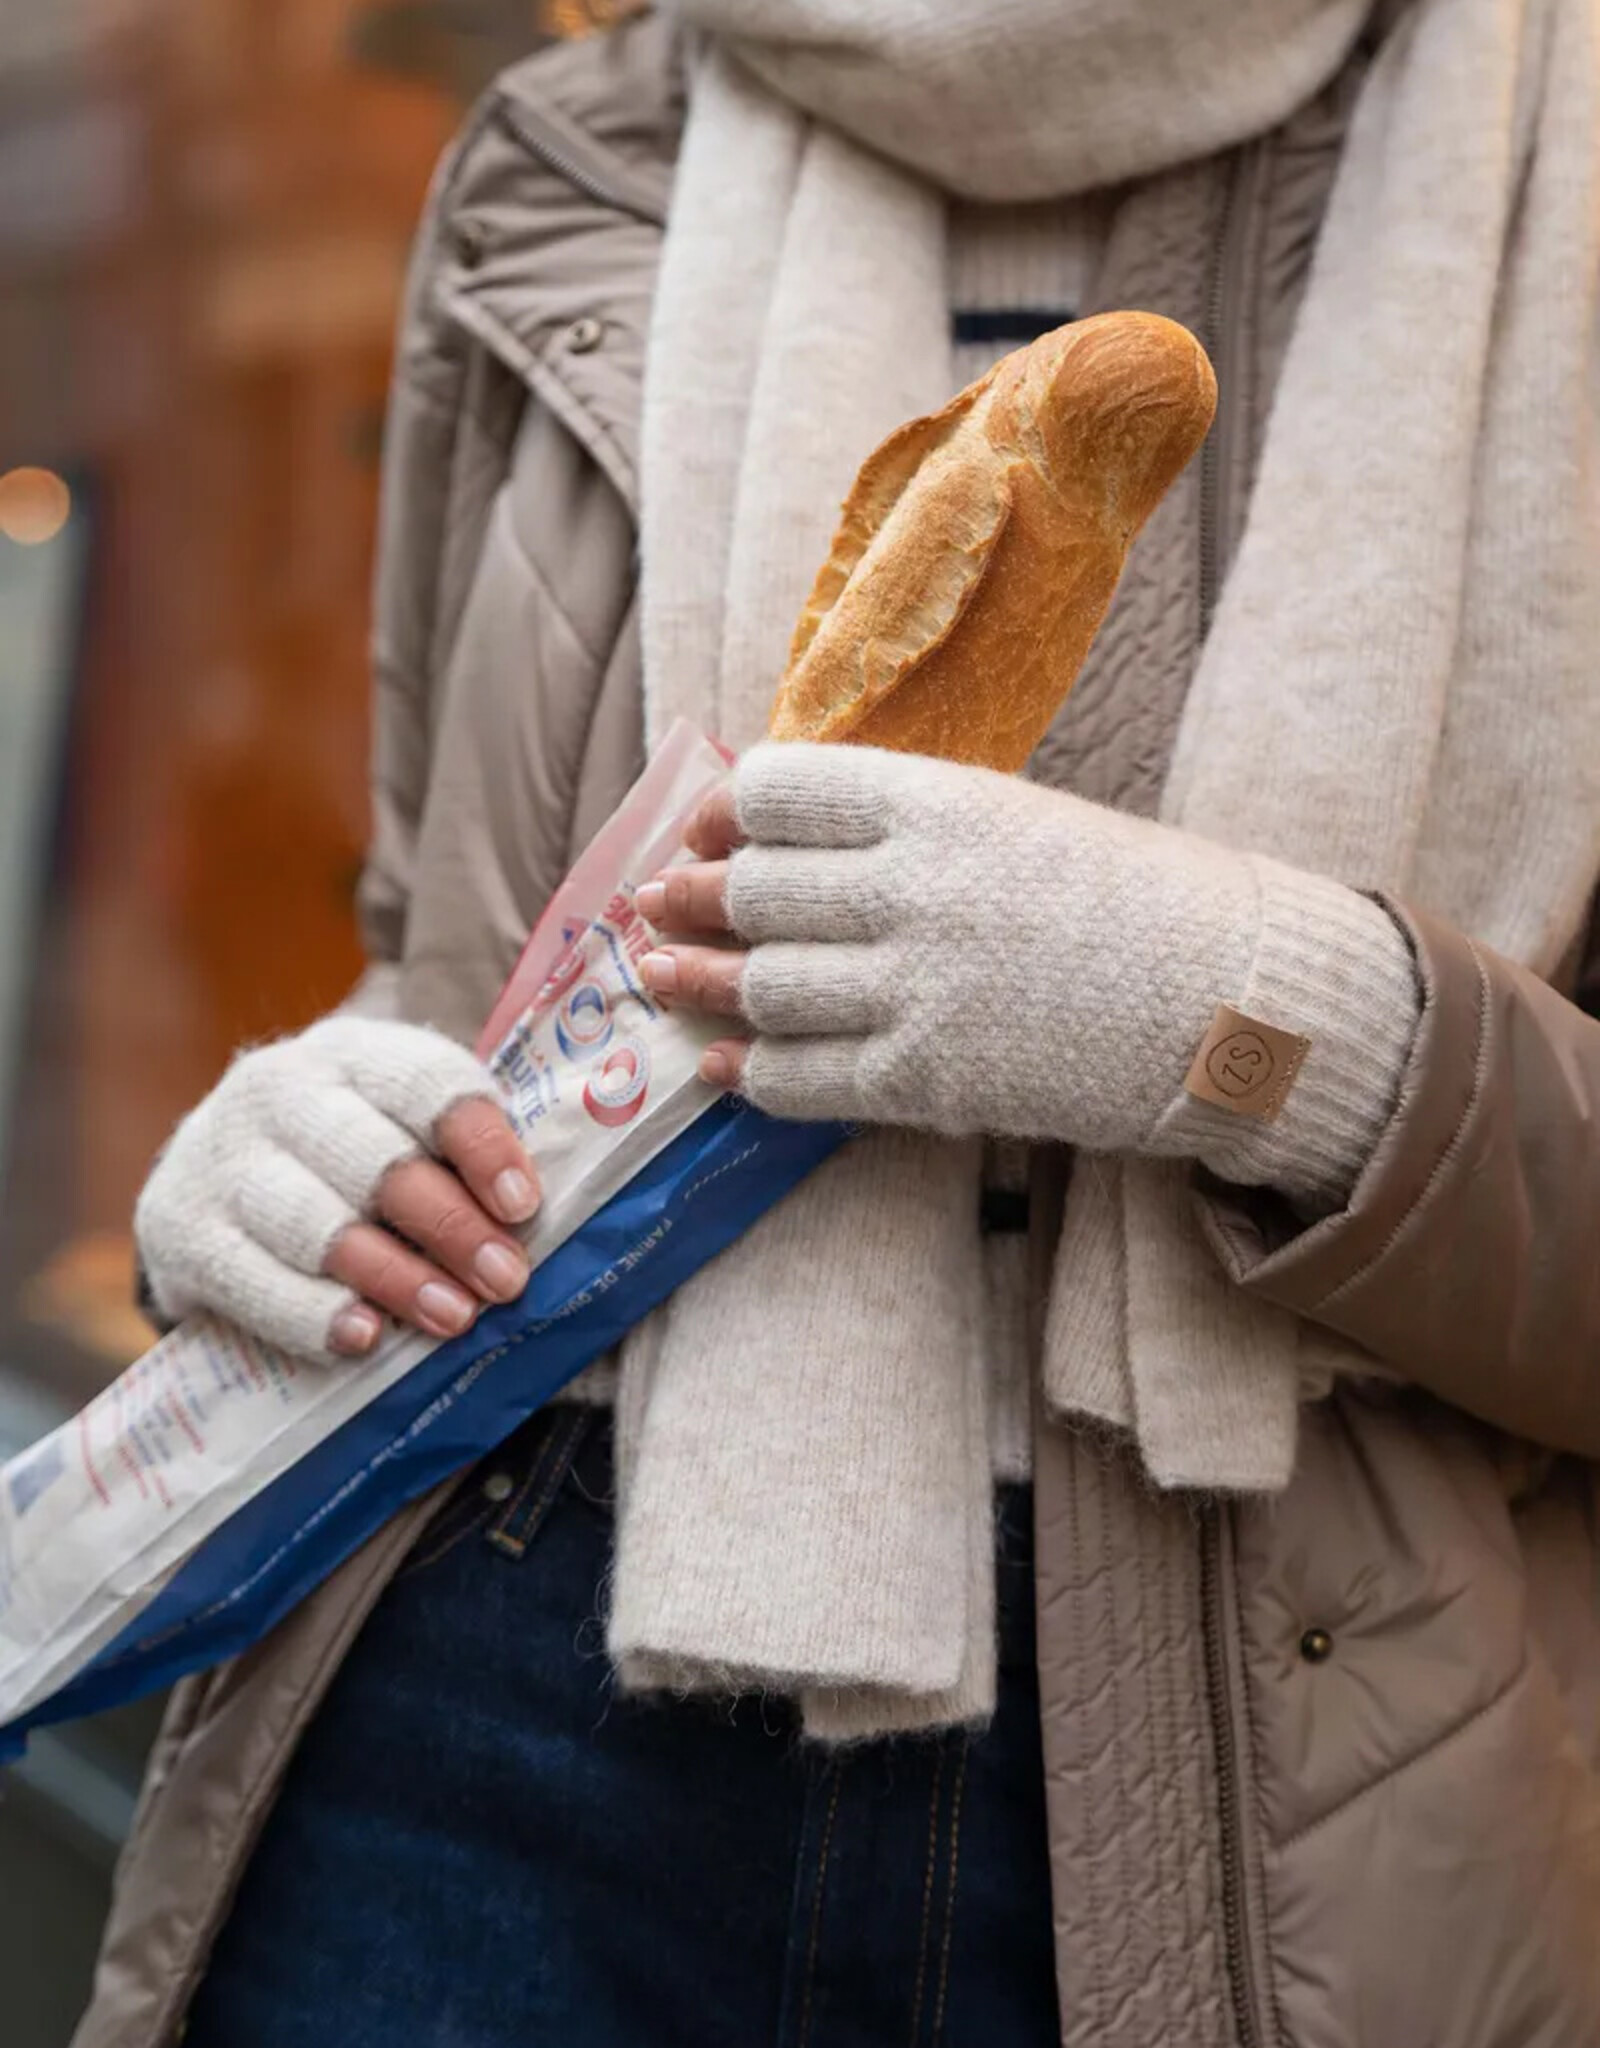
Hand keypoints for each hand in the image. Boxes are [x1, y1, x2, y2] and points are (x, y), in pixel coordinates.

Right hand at [135, 1017, 540, 1361]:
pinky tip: (362, 1337)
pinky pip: (251, 1279)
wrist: (213, 1174)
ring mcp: (220, 1156)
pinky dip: (312, 1314)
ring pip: (316, 1223)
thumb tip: (527, 1227)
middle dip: (449, 1225)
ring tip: (453, 1317)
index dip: (480, 1144)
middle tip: (505, 1281)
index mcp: (350, 1053)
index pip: (425, 1082)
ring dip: (393, 1275)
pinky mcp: (179, 1227)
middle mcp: (277, 1090)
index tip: (524, 1207)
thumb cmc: (346, 1157)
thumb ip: (460, 1158)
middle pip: (375, 1160)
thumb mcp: (402, 1127)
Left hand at [633, 742, 1264, 1146]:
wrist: (1225, 1001)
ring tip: (655, 975)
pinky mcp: (923, 1082)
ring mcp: (912, 991)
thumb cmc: (1127, 898)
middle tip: (655, 902)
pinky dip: (746, 1069)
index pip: (780, 791)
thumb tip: (785, 837)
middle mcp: (911, 891)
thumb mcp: (1014, 819)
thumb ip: (904, 825)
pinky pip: (799, 1077)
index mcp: (938, 804)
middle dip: (689, 896)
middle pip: (754, 890)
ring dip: (693, 981)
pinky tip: (721, 1063)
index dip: (725, 812)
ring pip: (760, 984)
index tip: (706, 827)